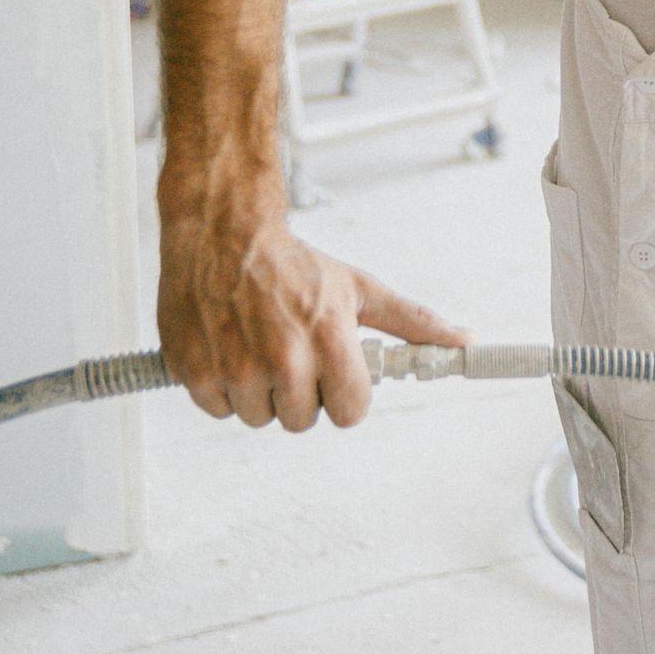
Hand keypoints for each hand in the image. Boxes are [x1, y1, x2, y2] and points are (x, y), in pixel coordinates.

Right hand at [158, 196, 467, 431]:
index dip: (344, 395)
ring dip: (260, 391)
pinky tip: (229, 348)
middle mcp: (280, 358)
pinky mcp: (193, 371)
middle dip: (300, 392)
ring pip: (258, 418)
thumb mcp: (359, 288)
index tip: (334, 375)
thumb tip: (461, 340)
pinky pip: (217, 410)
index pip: (350, 411)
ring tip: (258, 345)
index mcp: (327, 338)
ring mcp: (234, 368)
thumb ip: (412, 321)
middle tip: (291, 351)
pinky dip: (221, 387)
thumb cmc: (290, 263)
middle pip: (301, 420)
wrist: (221, 233)